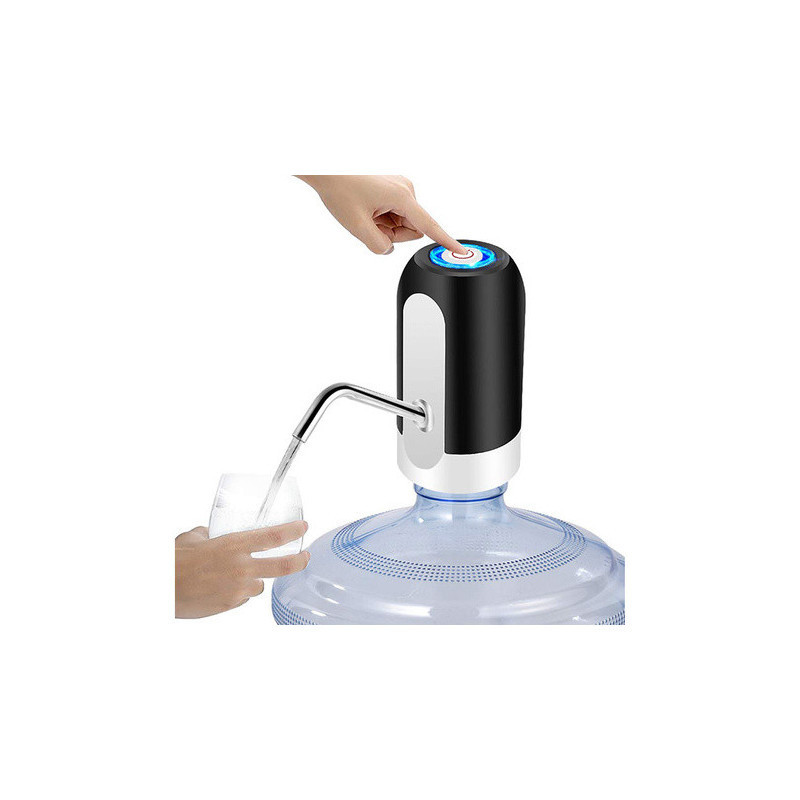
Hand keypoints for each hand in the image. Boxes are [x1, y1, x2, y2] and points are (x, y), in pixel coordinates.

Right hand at [175, 522, 308, 618]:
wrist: (161, 589)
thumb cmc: (174, 562)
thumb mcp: (194, 537)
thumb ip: (209, 534)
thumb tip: (212, 533)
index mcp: (234, 545)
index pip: (274, 536)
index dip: (293, 531)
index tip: (303, 527)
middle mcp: (241, 567)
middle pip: (283, 566)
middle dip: (300, 561)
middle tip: (305, 557)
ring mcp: (238, 589)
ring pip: (259, 585)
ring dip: (254, 580)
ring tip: (235, 575)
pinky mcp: (230, 605)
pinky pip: (242, 597)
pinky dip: (238, 592)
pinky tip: (222, 587)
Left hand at [296, 175, 467, 255]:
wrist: (326, 170)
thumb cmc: (339, 190)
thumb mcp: (356, 225)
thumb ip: (378, 245)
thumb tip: (388, 249)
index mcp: (401, 196)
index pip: (428, 225)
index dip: (445, 241)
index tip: (460, 252)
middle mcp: (406, 189)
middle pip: (411, 228)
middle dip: (391, 233)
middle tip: (368, 223)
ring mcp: (401, 188)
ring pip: (402, 223)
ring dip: (384, 226)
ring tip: (366, 213)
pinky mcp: (395, 189)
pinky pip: (395, 214)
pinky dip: (382, 218)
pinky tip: (368, 208)